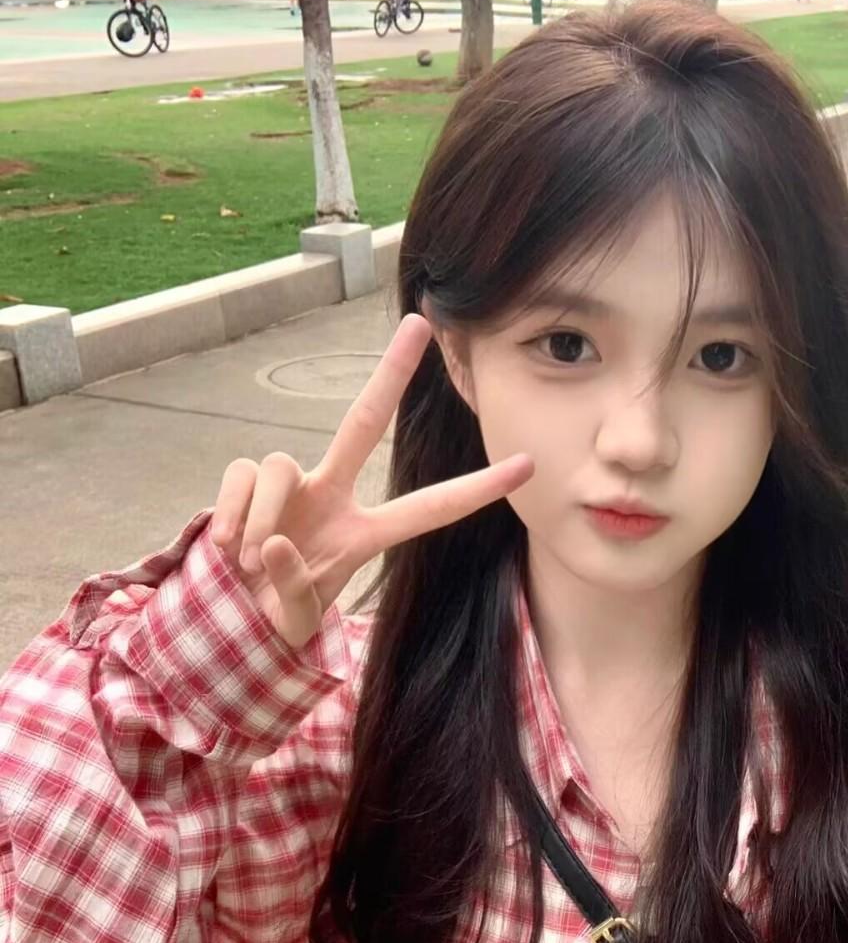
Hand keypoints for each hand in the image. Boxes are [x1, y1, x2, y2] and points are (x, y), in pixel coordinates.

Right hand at [210, 314, 532, 649]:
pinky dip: (233, 513)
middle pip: (363, 421)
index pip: (429, 509)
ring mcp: (289, 485)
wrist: (226, 613)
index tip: (526, 465)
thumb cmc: (272, 615)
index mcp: (363, 535)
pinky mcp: (245, 480)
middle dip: (390, 372)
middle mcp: (331, 495)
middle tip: (420, 323)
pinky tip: (228, 547)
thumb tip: (275, 542)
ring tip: (249, 563)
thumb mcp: (296, 619)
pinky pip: (242, 476)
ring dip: (264, 518)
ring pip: (282, 465)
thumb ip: (293, 590)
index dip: (476, 490)